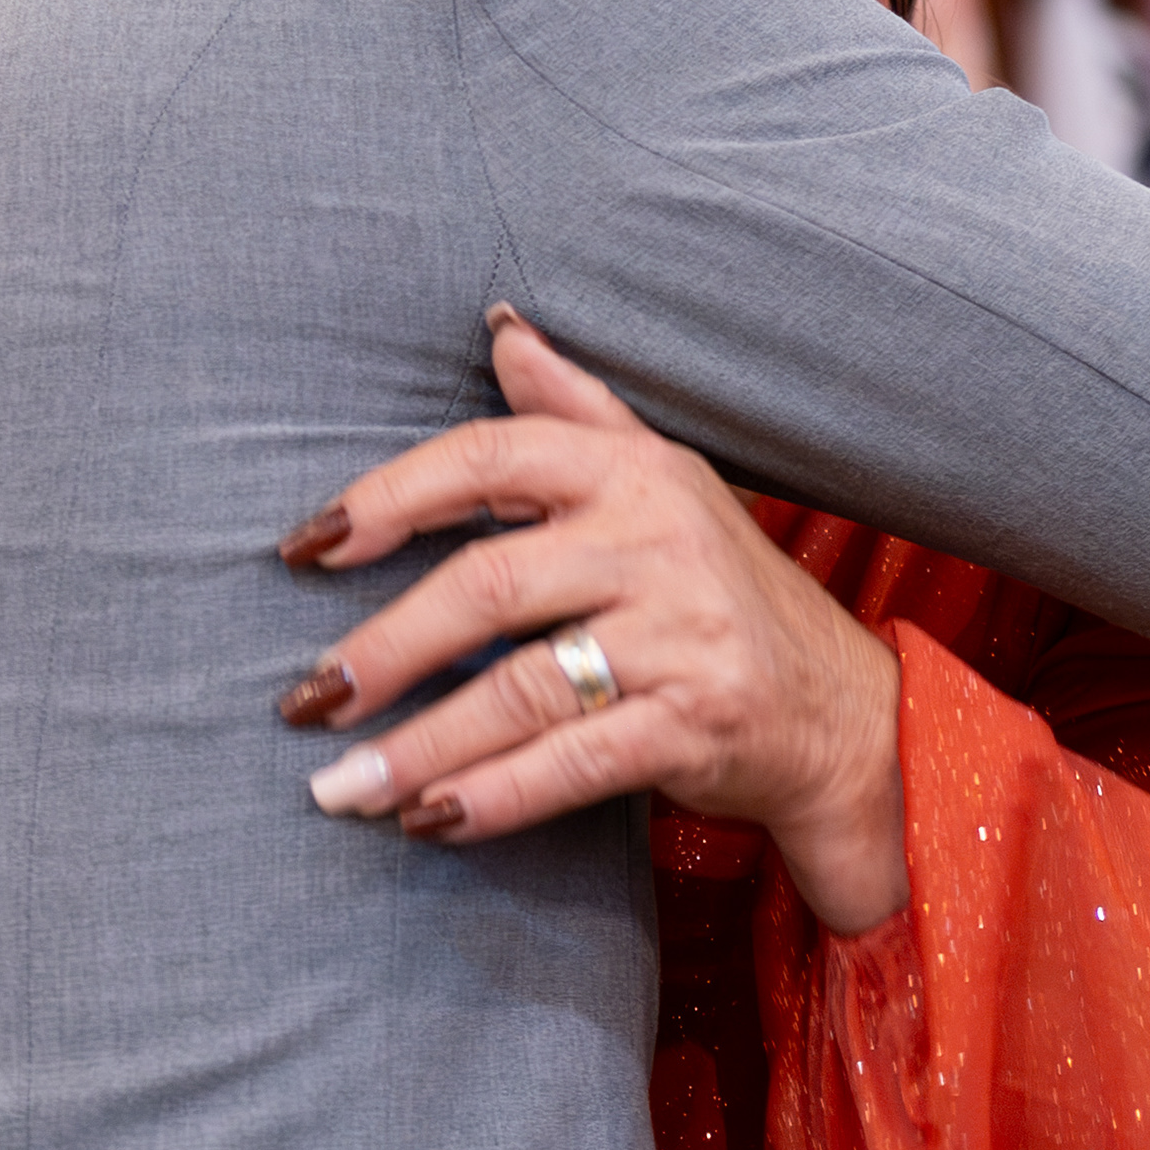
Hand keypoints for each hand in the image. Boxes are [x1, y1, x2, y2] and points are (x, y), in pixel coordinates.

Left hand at [277, 310, 905, 933]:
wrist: (844, 712)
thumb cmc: (721, 589)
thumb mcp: (662, 481)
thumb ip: (574, 411)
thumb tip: (501, 330)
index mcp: (634, 470)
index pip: (491, 457)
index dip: (389, 497)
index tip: (305, 547)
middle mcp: (658, 540)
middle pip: (490, 583)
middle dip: (386, 647)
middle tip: (308, 699)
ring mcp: (683, 633)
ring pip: (522, 685)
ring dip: (421, 744)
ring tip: (340, 786)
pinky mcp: (698, 723)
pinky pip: (574, 762)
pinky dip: (493, 795)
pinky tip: (427, 819)